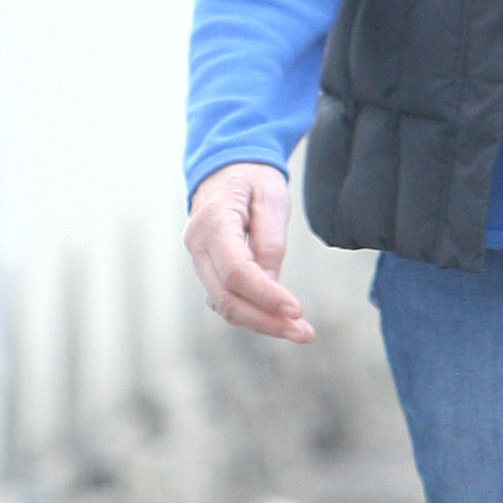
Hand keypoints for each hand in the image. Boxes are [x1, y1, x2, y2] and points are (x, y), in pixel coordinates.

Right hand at [187, 163, 313, 343]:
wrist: (226, 168)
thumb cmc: (251, 178)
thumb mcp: (271, 198)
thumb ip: (270, 241)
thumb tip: (272, 287)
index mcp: (213, 221)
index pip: (236, 271)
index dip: (266, 295)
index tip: (297, 310)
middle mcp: (197, 245)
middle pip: (226, 298)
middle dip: (266, 321)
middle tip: (305, 334)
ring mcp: (198, 260)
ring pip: (224, 305)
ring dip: (262, 323)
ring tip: (300, 332)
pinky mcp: (208, 269)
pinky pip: (227, 299)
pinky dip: (253, 313)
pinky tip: (280, 319)